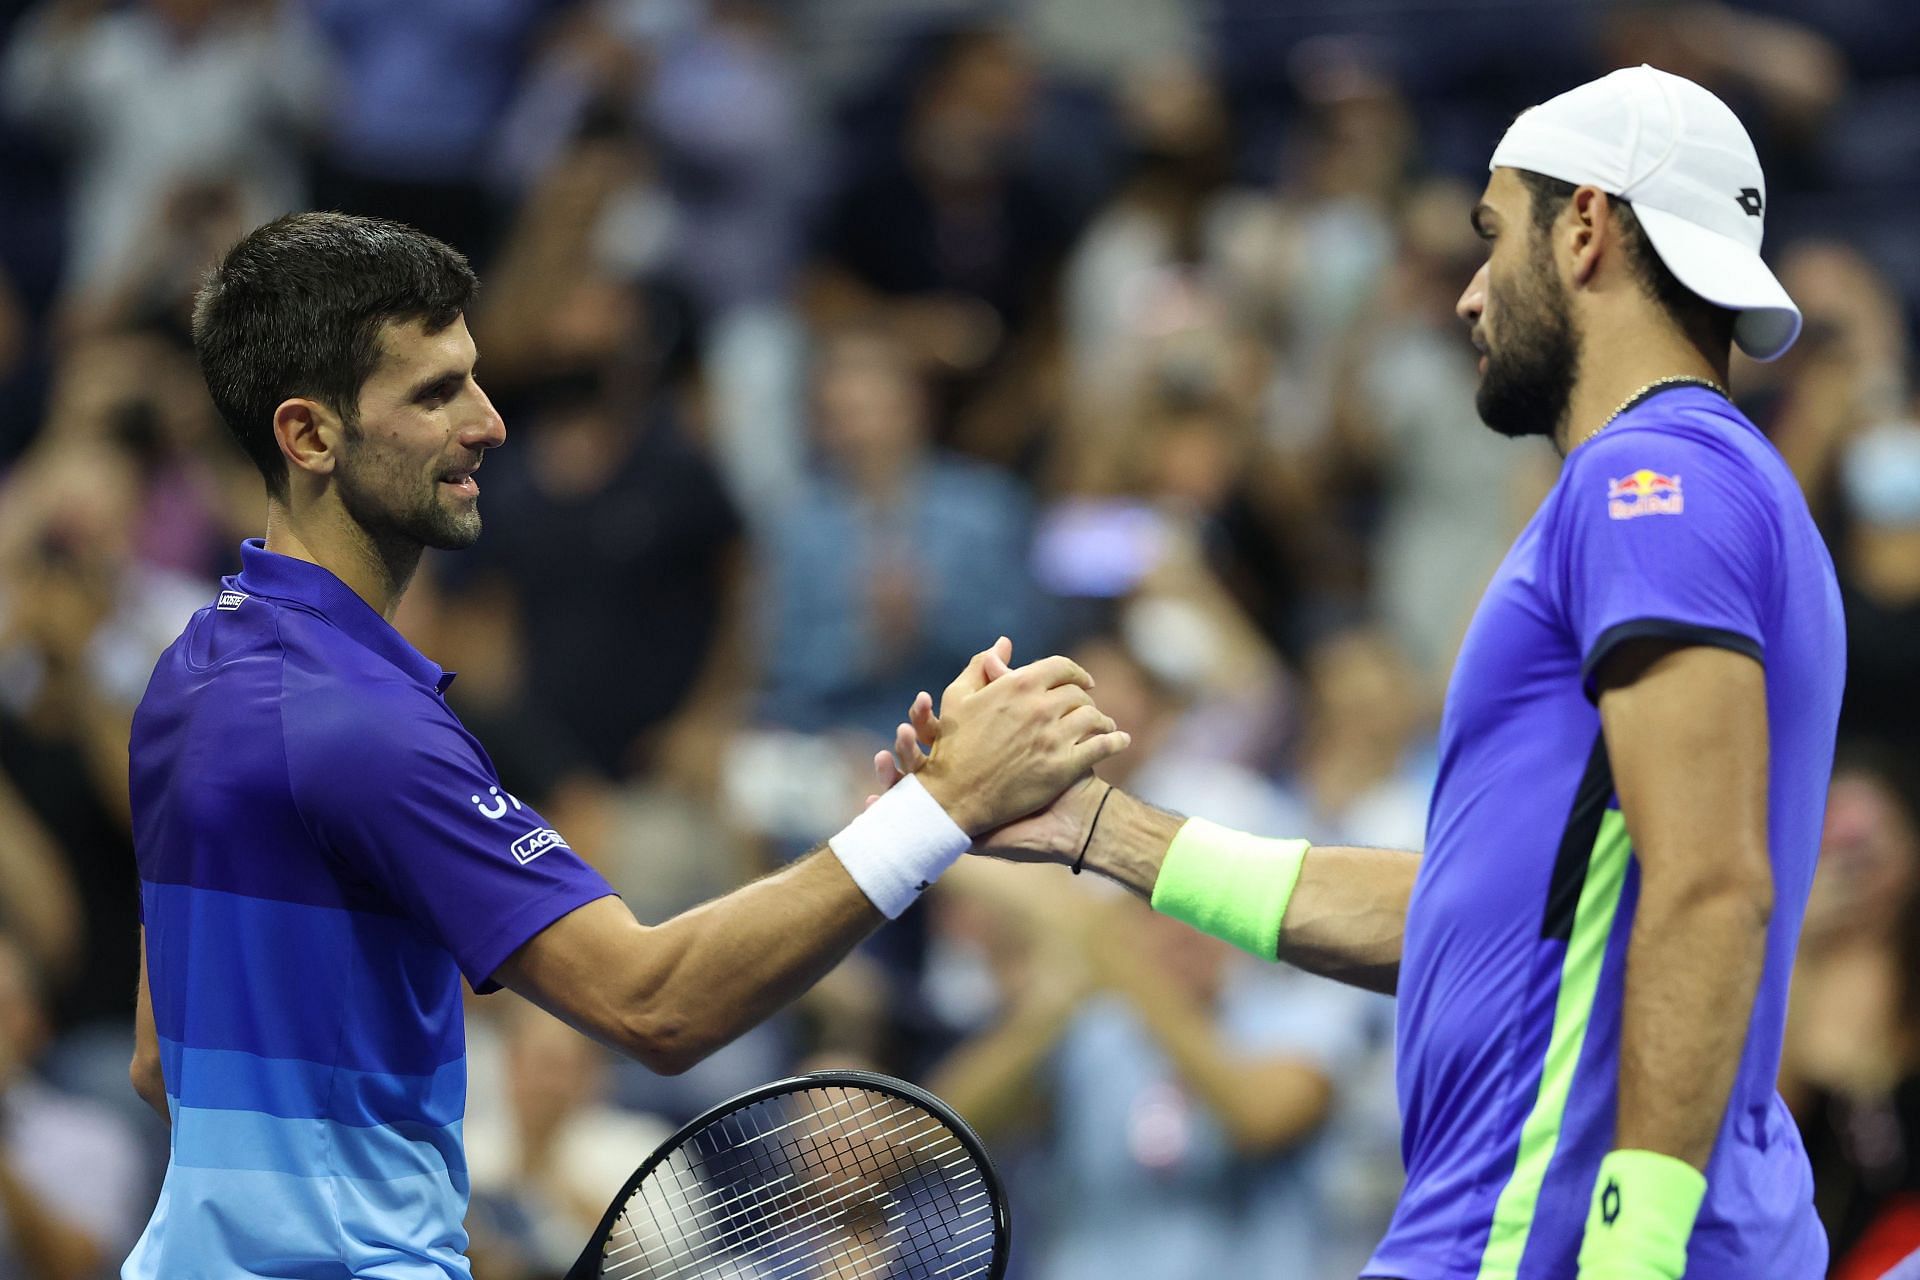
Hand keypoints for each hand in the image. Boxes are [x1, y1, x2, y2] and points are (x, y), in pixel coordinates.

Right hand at [908, 639, 1128, 836]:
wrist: (954, 797)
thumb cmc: (953, 746)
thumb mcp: (958, 698)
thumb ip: (982, 666)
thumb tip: (1004, 644)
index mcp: (1018, 684)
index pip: (1062, 667)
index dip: (1076, 672)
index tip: (1082, 680)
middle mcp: (1040, 707)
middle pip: (1079, 694)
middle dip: (1085, 699)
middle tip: (1087, 707)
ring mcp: (1054, 738)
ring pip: (1094, 717)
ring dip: (1103, 720)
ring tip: (1105, 726)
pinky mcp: (1063, 767)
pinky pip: (1102, 747)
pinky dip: (1116, 741)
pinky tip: (1120, 740)